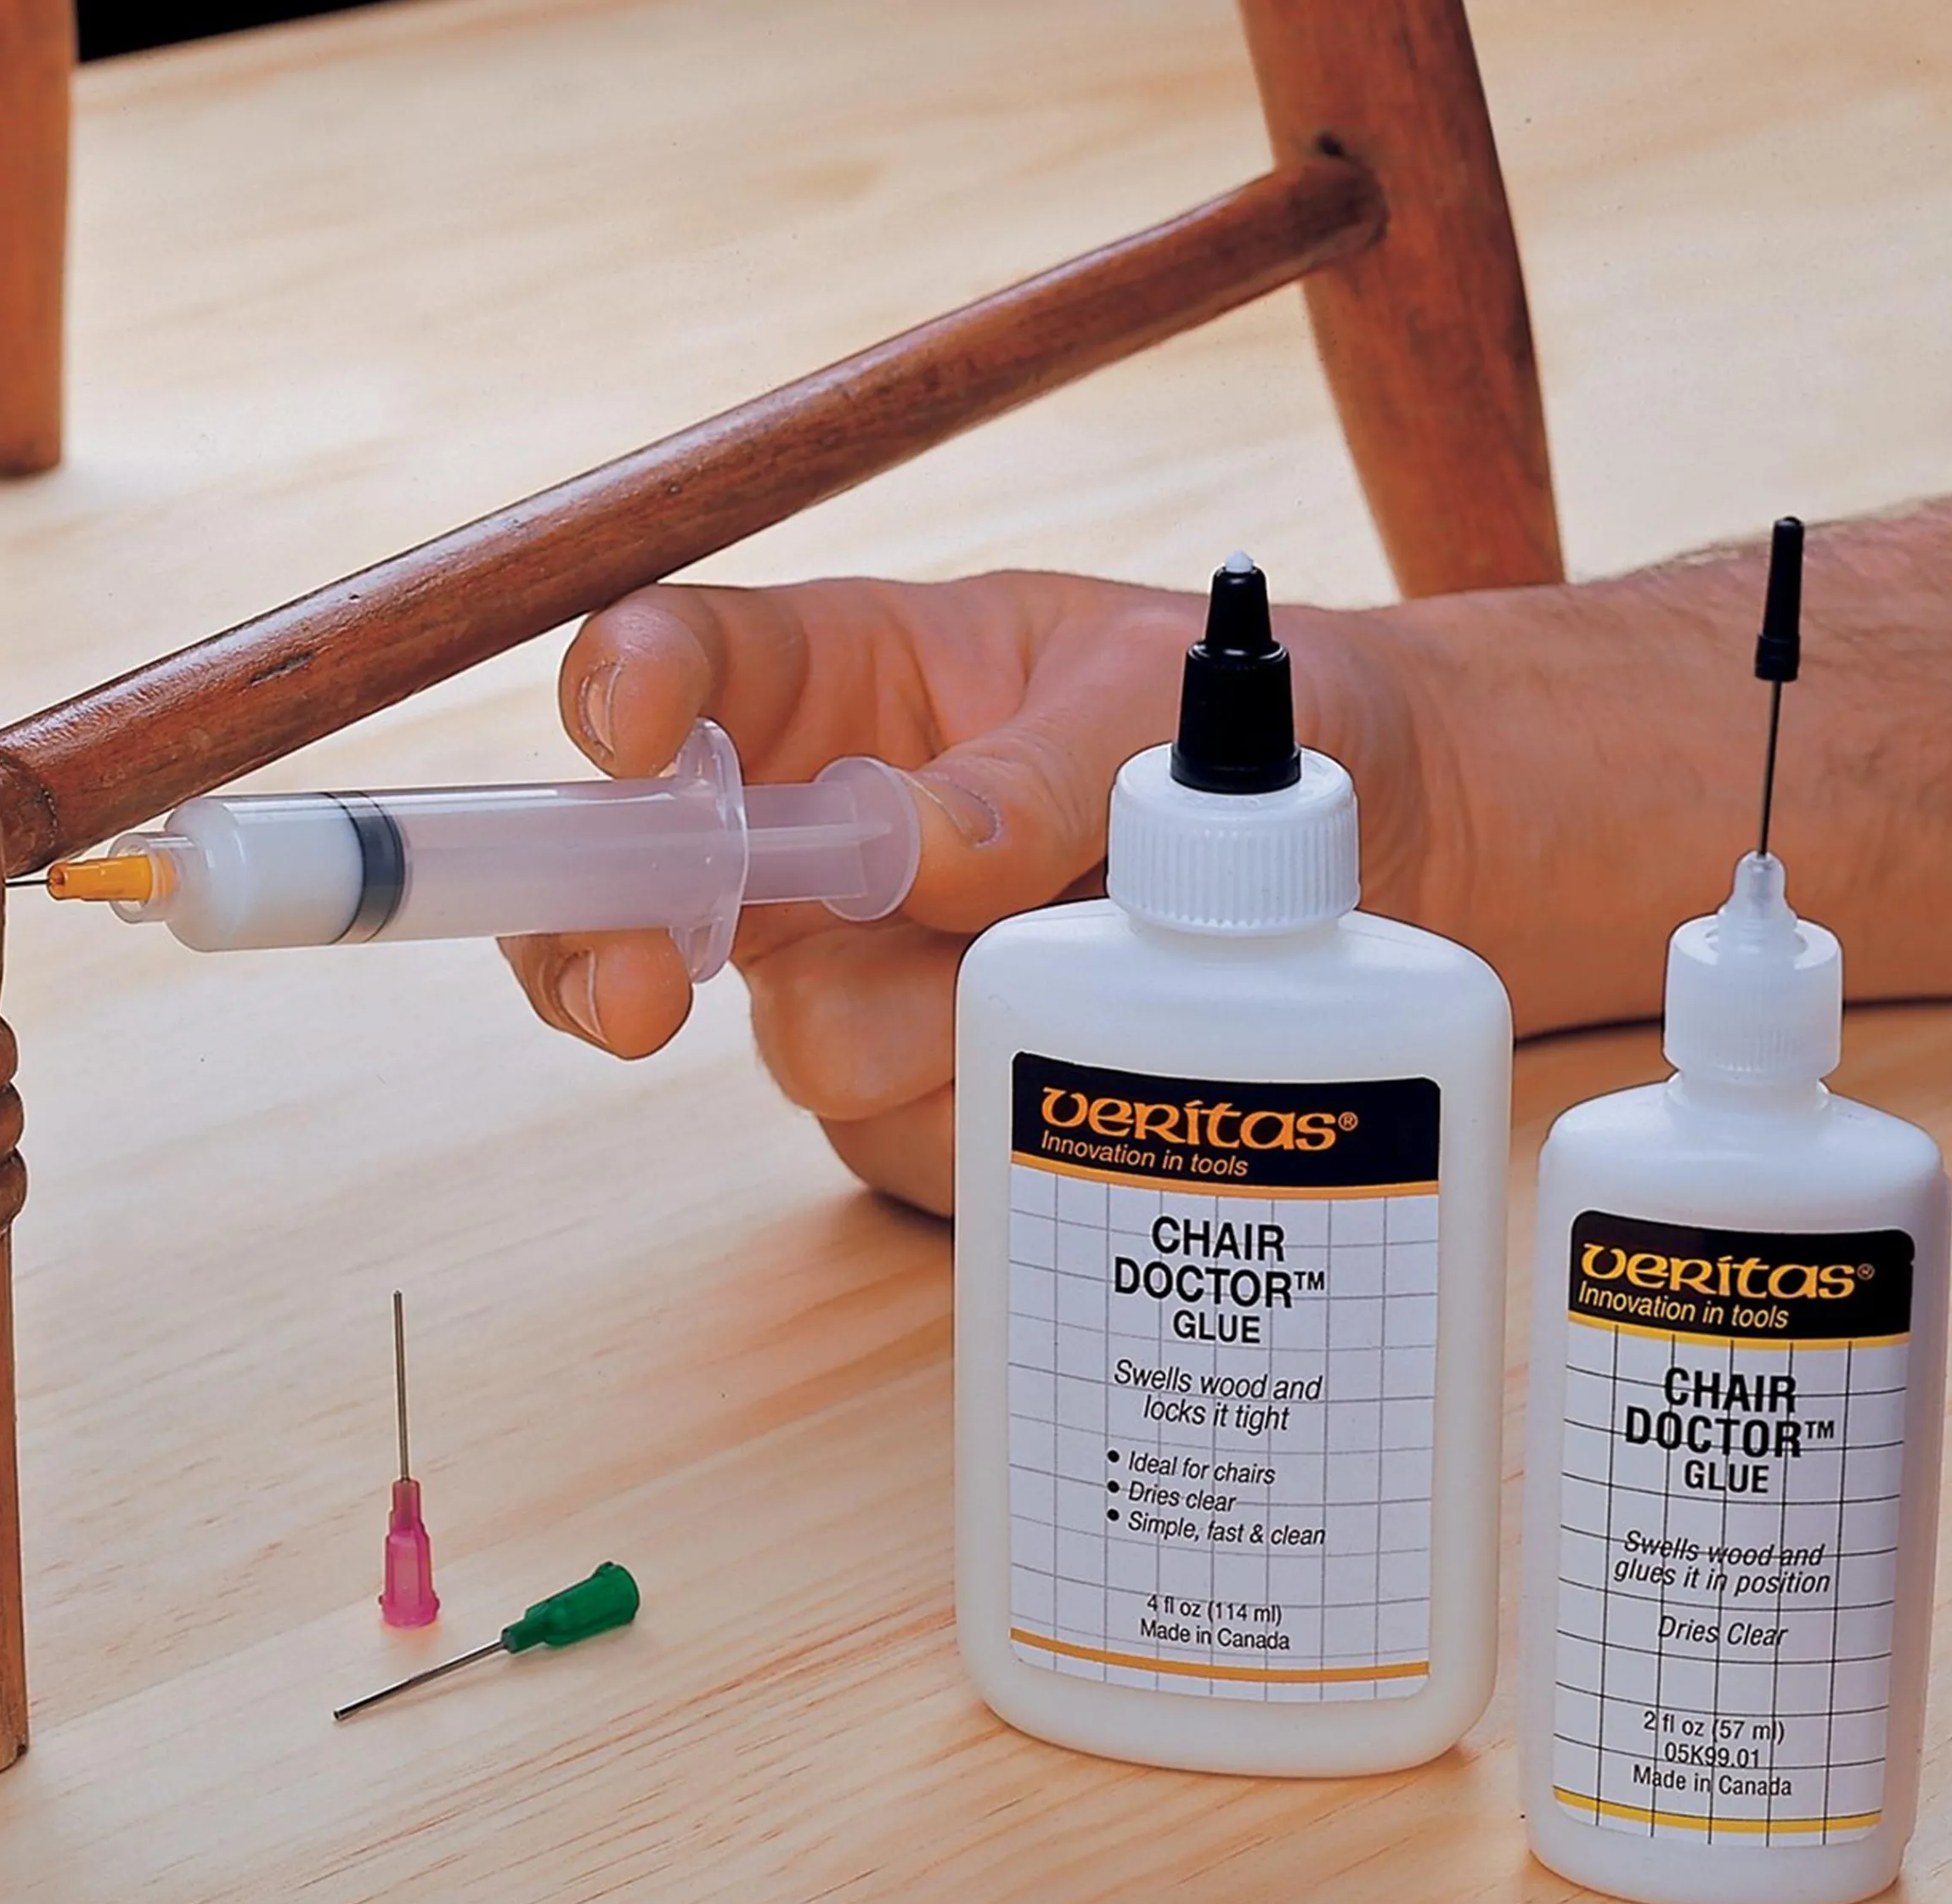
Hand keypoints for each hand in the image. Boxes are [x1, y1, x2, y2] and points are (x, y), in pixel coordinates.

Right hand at [502, 571, 1431, 1214]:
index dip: (622, 692)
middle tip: (647, 996)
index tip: (633, 737)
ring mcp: (869, 975)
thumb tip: (907, 853)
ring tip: (1060, 975)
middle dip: (609, 946)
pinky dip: (988, 1116)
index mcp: (859, 679)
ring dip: (912, 1035)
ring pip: (800, 1040)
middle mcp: (828, 831)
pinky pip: (904, 1137)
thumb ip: (1034, 772)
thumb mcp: (1166, 706)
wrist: (1393, 863)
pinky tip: (1082, 1066)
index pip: (689, 667)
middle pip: (641, 892)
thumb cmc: (1270, 734)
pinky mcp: (926, 1092)